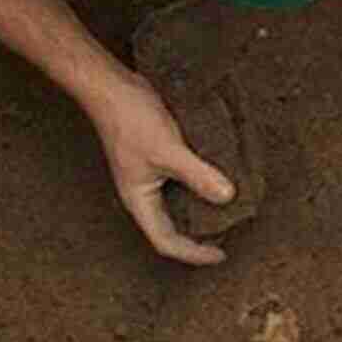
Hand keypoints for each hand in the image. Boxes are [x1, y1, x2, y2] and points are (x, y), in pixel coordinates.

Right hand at [89, 71, 236, 264]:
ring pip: (178, 203)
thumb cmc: (131, 120)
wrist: (112, 86)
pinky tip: (218, 176)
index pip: (166, 242)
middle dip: (199, 235)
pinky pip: (181, 180)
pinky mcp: (157, 157)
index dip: (194, 254)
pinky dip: (199, 184)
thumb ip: (198, 175)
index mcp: (139, 201)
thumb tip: (228, 197)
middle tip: (229, 234)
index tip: (222, 254)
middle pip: (172, 227)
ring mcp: (149, 175)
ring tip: (228, 209)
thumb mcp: (169, 151)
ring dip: (201, 209)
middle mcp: (143, 193)